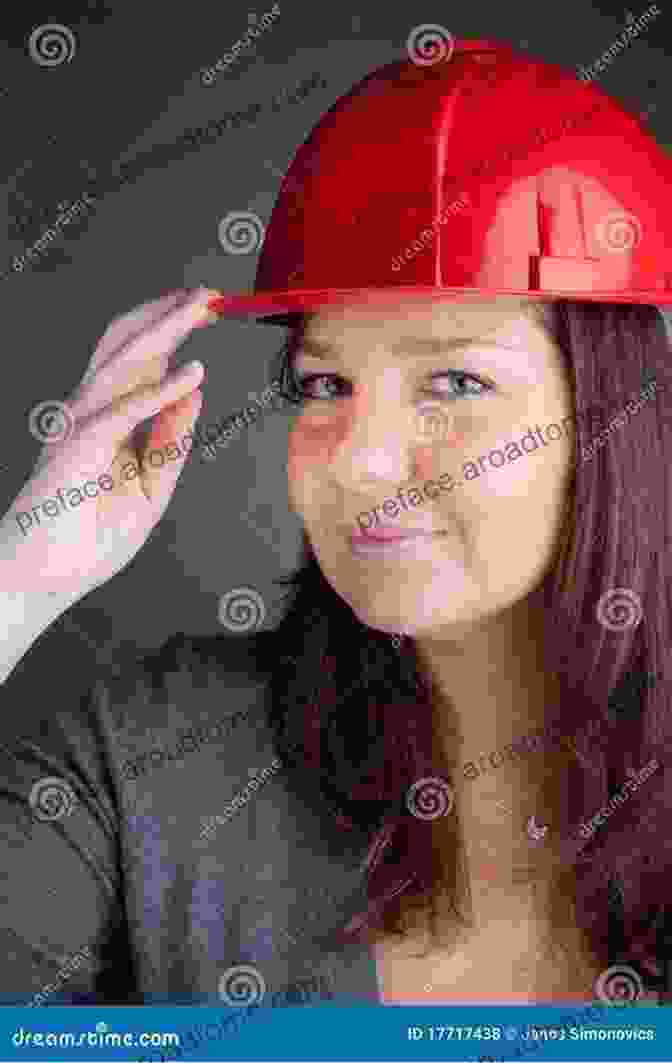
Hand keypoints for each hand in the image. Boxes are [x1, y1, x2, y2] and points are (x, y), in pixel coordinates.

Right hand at [0, 287, 216, 599]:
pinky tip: (191, 373)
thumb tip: (196, 392)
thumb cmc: (90, 537)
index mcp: (107, 418)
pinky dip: (159, 390)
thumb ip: (171, 439)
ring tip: (200, 307)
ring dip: (165, 330)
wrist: (49, 578)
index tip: (207, 309)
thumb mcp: (150, 485)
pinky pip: (125, 411)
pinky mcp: (80, 446)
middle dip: (167, 313)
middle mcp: (91, 411)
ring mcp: (82, 424)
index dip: (171, 329)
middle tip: (208, 293)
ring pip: (124, 361)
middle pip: (128, 344)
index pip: (139, 360)